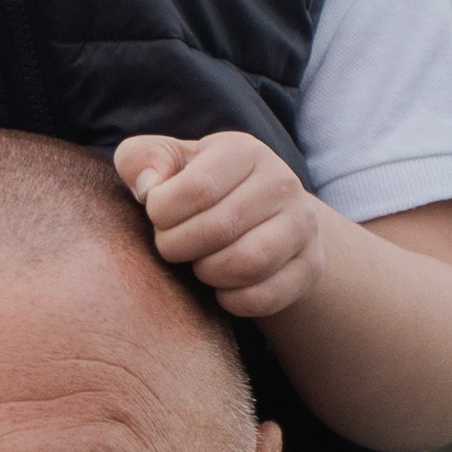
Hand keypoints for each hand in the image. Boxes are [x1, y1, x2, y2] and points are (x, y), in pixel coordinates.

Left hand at [115, 131, 325, 320]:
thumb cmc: (198, 189)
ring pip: (246, 264)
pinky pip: (264, 297)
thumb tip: (148, 187)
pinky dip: (232, 300)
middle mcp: (282, 182)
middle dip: (179, 247)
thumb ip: (141, 160)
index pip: (195, 188)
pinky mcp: (310, 266)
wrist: (260, 219)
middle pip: (218, 230)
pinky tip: (221, 287)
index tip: (158, 219)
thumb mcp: (167, 165)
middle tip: (171, 248)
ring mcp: (302, 225)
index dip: (162, 215)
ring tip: (199, 264)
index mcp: (243, 151)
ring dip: (207, 273)